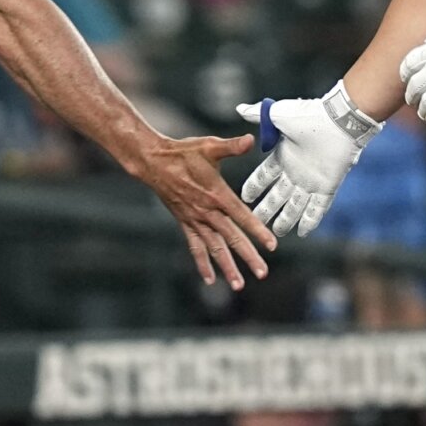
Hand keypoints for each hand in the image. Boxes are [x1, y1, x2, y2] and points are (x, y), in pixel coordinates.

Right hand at [136, 133, 275, 290]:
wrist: (153, 162)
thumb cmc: (183, 153)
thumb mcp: (209, 146)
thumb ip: (232, 146)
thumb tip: (250, 140)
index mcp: (216, 194)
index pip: (242, 216)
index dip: (258, 231)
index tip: (272, 245)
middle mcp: (207, 212)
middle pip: (232, 238)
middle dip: (248, 256)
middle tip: (263, 273)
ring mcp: (195, 220)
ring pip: (214, 248)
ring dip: (227, 267)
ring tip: (238, 285)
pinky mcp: (185, 222)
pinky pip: (195, 247)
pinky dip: (202, 263)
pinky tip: (209, 279)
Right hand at [236, 81, 379, 236]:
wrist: (338, 120)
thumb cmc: (309, 115)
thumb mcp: (278, 115)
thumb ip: (258, 115)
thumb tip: (240, 110)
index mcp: (282, 155)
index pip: (264, 176)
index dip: (254, 187)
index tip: (245, 197)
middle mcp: (295, 171)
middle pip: (277, 196)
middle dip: (266, 210)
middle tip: (255, 223)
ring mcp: (311, 181)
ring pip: (295, 206)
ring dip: (286, 220)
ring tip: (276, 234)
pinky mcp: (327, 187)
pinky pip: (317, 208)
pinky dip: (310, 220)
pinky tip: (302, 233)